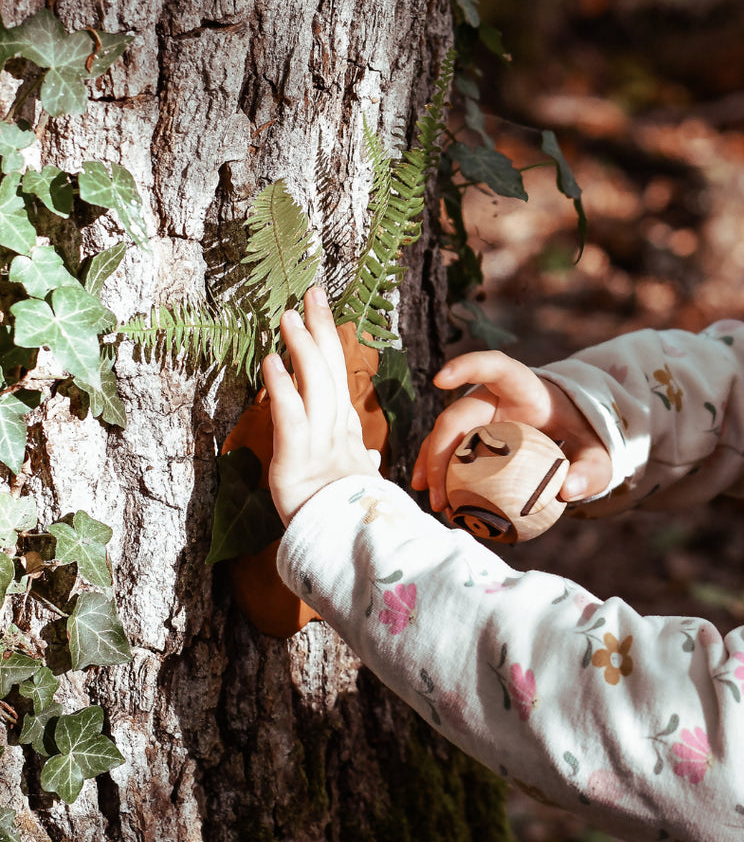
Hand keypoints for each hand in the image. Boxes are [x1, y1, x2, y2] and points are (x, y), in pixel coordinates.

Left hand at [262, 287, 381, 525]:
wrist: (352, 548)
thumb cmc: (350, 516)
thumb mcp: (358, 484)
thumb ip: (362, 463)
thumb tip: (373, 457)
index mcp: (348, 433)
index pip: (340, 377)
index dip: (331, 340)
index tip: (324, 308)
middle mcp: (337, 432)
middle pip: (331, 371)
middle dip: (322, 329)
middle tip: (312, 293)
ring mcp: (320, 445)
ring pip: (315, 387)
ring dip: (301, 349)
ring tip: (288, 317)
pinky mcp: (297, 462)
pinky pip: (291, 419)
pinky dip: (281, 389)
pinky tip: (271, 362)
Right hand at [411, 350, 611, 512]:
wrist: (573, 433)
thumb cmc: (582, 434)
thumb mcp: (596, 452)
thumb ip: (590, 469)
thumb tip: (568, 492)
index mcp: (524, 388)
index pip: (493, 366)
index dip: (466, 367)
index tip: (440, 380)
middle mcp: (493, 397)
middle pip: (458, 414)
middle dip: (440, 450)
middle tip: (439, 493)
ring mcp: (480, 416)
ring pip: (445, 435)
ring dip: (433, 467)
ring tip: (436, 503)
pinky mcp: (474, 436)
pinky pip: (450, 452)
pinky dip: (442, 475)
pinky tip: (441, 503)